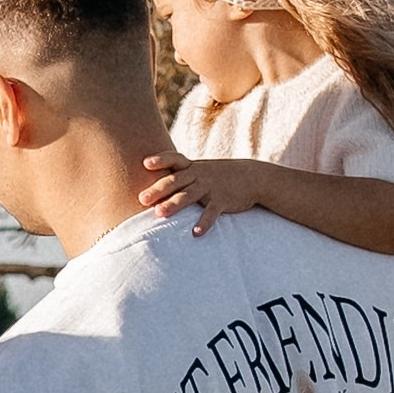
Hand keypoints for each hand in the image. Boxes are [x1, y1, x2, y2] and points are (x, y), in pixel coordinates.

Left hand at [138, 151, 264, 234]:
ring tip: (160, 213)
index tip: (145, 163)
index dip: (160, 160)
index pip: (174, 159)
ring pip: (189, 196)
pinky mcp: (222, 201)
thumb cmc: (217, 175)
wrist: (251, 177)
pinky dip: (204, 223)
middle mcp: (199, 175)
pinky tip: (195, 233)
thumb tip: (152, 184)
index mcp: (191, 167)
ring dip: (174, 204)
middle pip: (175, 181)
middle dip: (158, 190)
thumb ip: (178, 175)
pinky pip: (211, 212)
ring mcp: (210, 188)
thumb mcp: (199, 170)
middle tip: (141, 199)